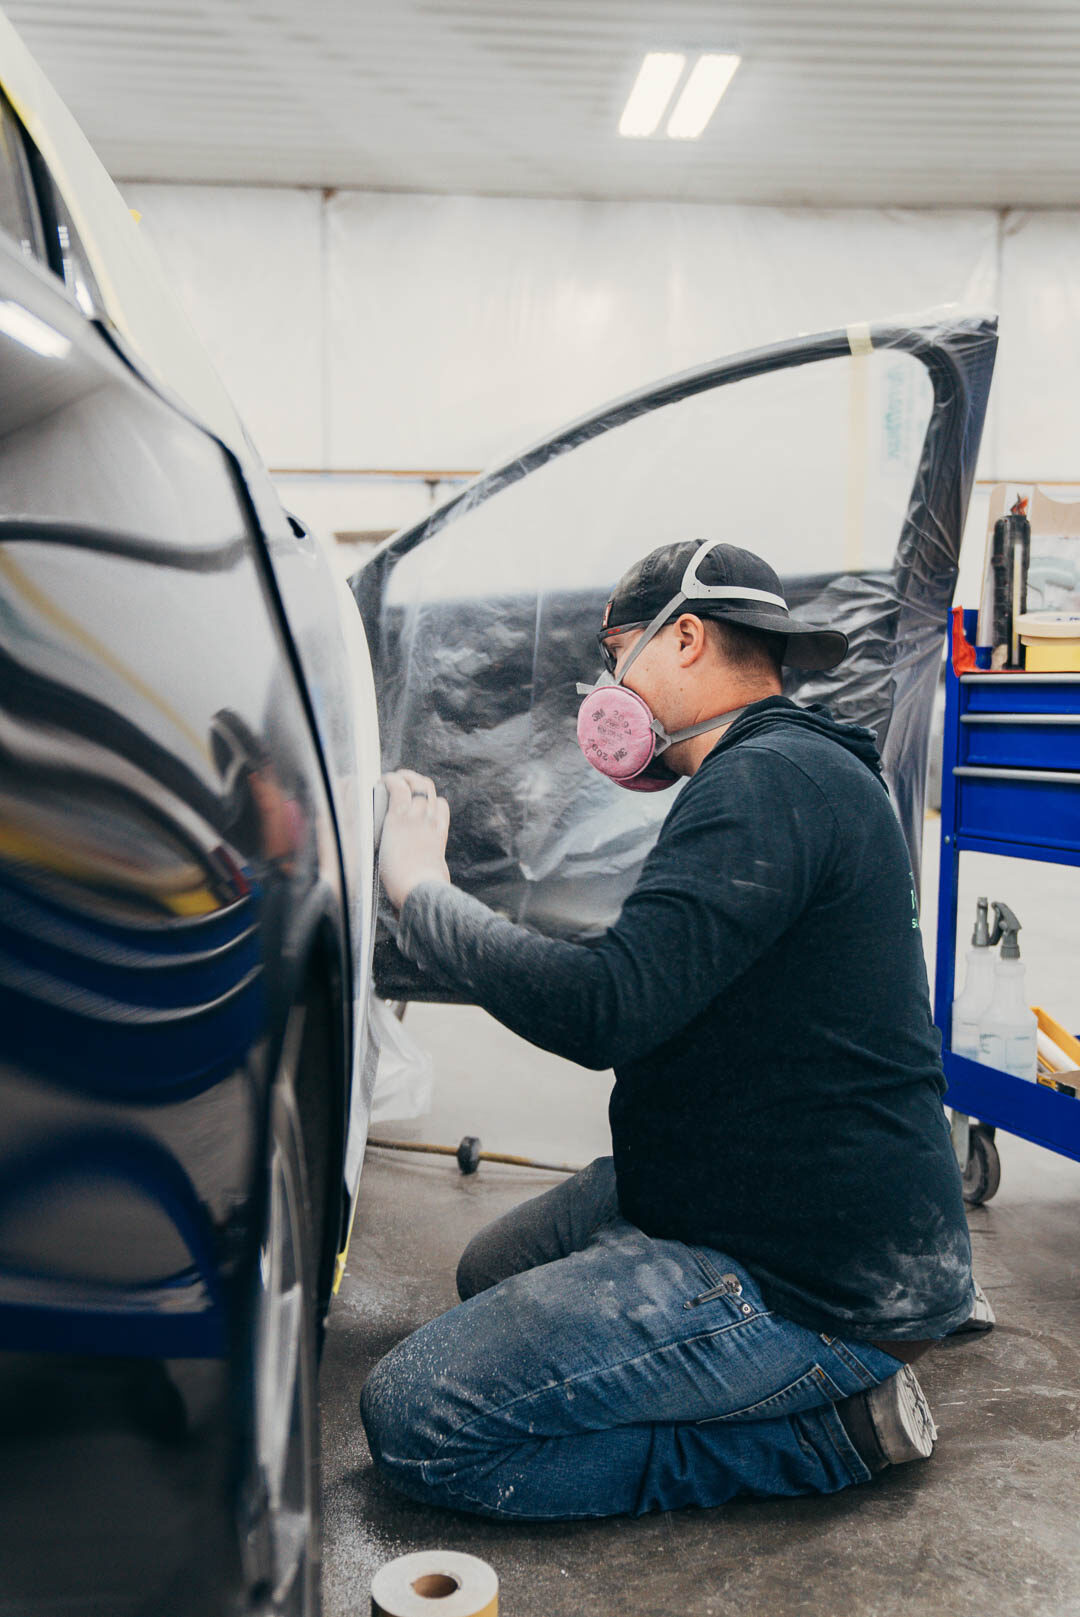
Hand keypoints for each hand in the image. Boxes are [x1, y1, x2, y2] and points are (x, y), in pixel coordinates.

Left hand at [378, 770, 450, 909]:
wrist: (420, 889)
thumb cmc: (426, 890)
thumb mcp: (437, 876)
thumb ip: (434, 871)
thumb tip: (438, 881)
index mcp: (439, 833)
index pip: (440, 805)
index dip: (429, 801)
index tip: (417, 801)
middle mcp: (431, 820)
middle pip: (428, 788)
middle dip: (415, 780)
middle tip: (400, 781)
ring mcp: (417, 816)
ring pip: (416, 783)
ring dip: (402, 777)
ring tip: (388, 778)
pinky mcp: (399, 816)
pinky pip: (397, 787)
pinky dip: (389, 780)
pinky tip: (381, 781)